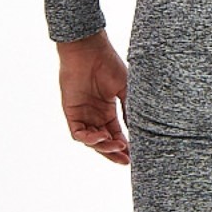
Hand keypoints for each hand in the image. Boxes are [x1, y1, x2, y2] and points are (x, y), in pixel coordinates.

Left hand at [56, 29, 130, 163]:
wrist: (88, 50)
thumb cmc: (108, 64)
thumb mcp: (125, 89)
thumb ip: (130, 109)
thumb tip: (140, 128)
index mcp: (108, 111)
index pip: (116, 134)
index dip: (125, 147)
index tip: (135, 156)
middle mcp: (95, 115)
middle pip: (104, 142)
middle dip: (114, 153)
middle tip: (126, 161)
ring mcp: (83, 115)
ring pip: (92, 141)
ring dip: (104, 146)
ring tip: (117, 145)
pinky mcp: (71, 112)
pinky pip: (78, 133)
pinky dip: (89, 139)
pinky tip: (101, 136)